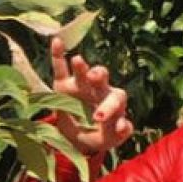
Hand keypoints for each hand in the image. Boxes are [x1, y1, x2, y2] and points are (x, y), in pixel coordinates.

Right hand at [48, 37, 132, 155]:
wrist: (78, 140)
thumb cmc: (98, 137)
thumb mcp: (108, 140)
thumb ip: (118, 132)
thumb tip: (124, 126)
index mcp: (113, 104)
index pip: (116, 101)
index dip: (111, 108)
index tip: (100, 118)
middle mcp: (99, 91)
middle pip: (102, 82)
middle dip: (99, 79)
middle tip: (93, 78)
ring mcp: (81, 86)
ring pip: (85, 73)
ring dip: (82, 67)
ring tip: (78, 60)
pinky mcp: (63, 85)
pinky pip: (60, 68)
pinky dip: (59, 54)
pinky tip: (57, 41)